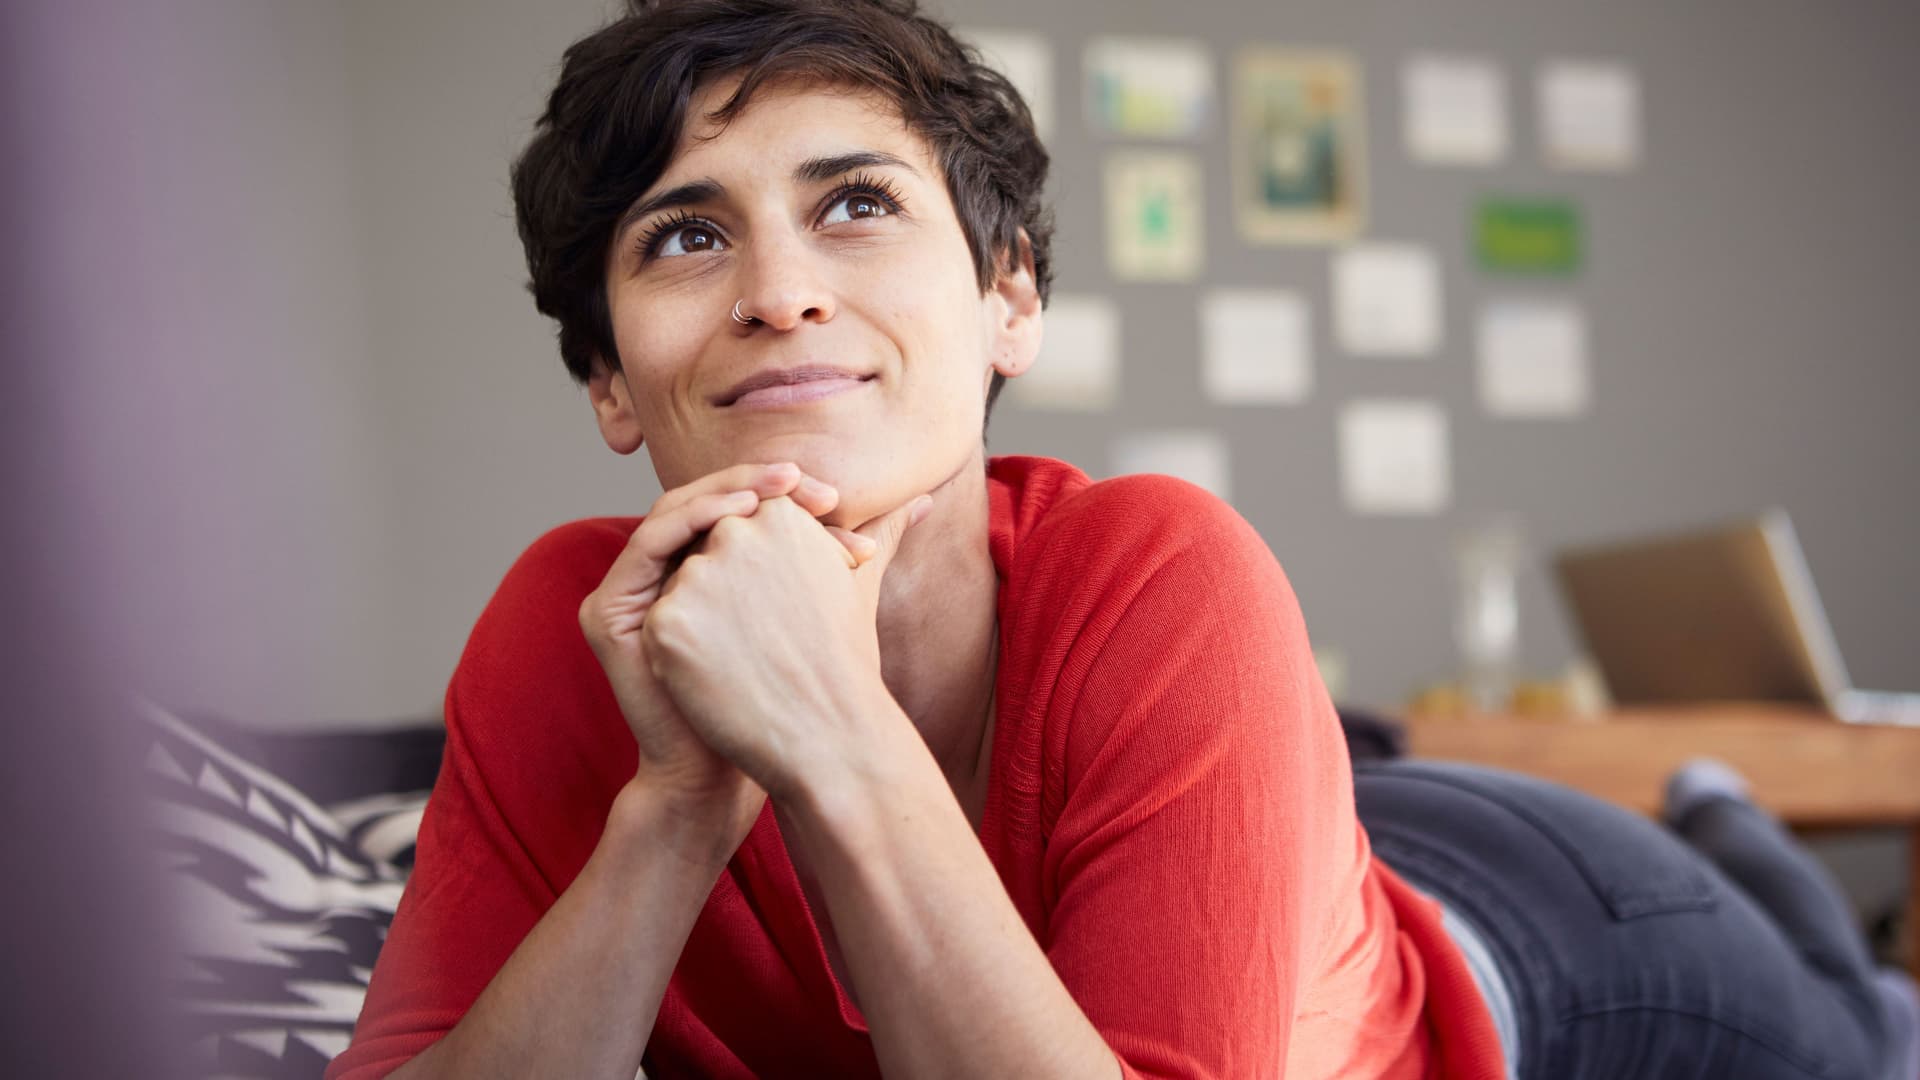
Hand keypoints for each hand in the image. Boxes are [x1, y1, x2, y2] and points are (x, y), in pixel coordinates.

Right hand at [579, 463, 873, 857]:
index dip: (781, 492)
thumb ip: (858, 548)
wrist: (758, 757)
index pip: (737, 506)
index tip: (834, 497)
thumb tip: (926, 500)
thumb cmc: (796, 691)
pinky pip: (646, 545)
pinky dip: (690, 520)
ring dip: (724, 493)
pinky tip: (738, 515)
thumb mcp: (835, 603)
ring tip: (776, 490)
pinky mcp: (610, 612)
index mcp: (705, 566)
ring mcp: (635, 590)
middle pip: (704, 501)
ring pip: (674, 511)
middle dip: (755, 486)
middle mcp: (666, 573)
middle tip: (806, 482)